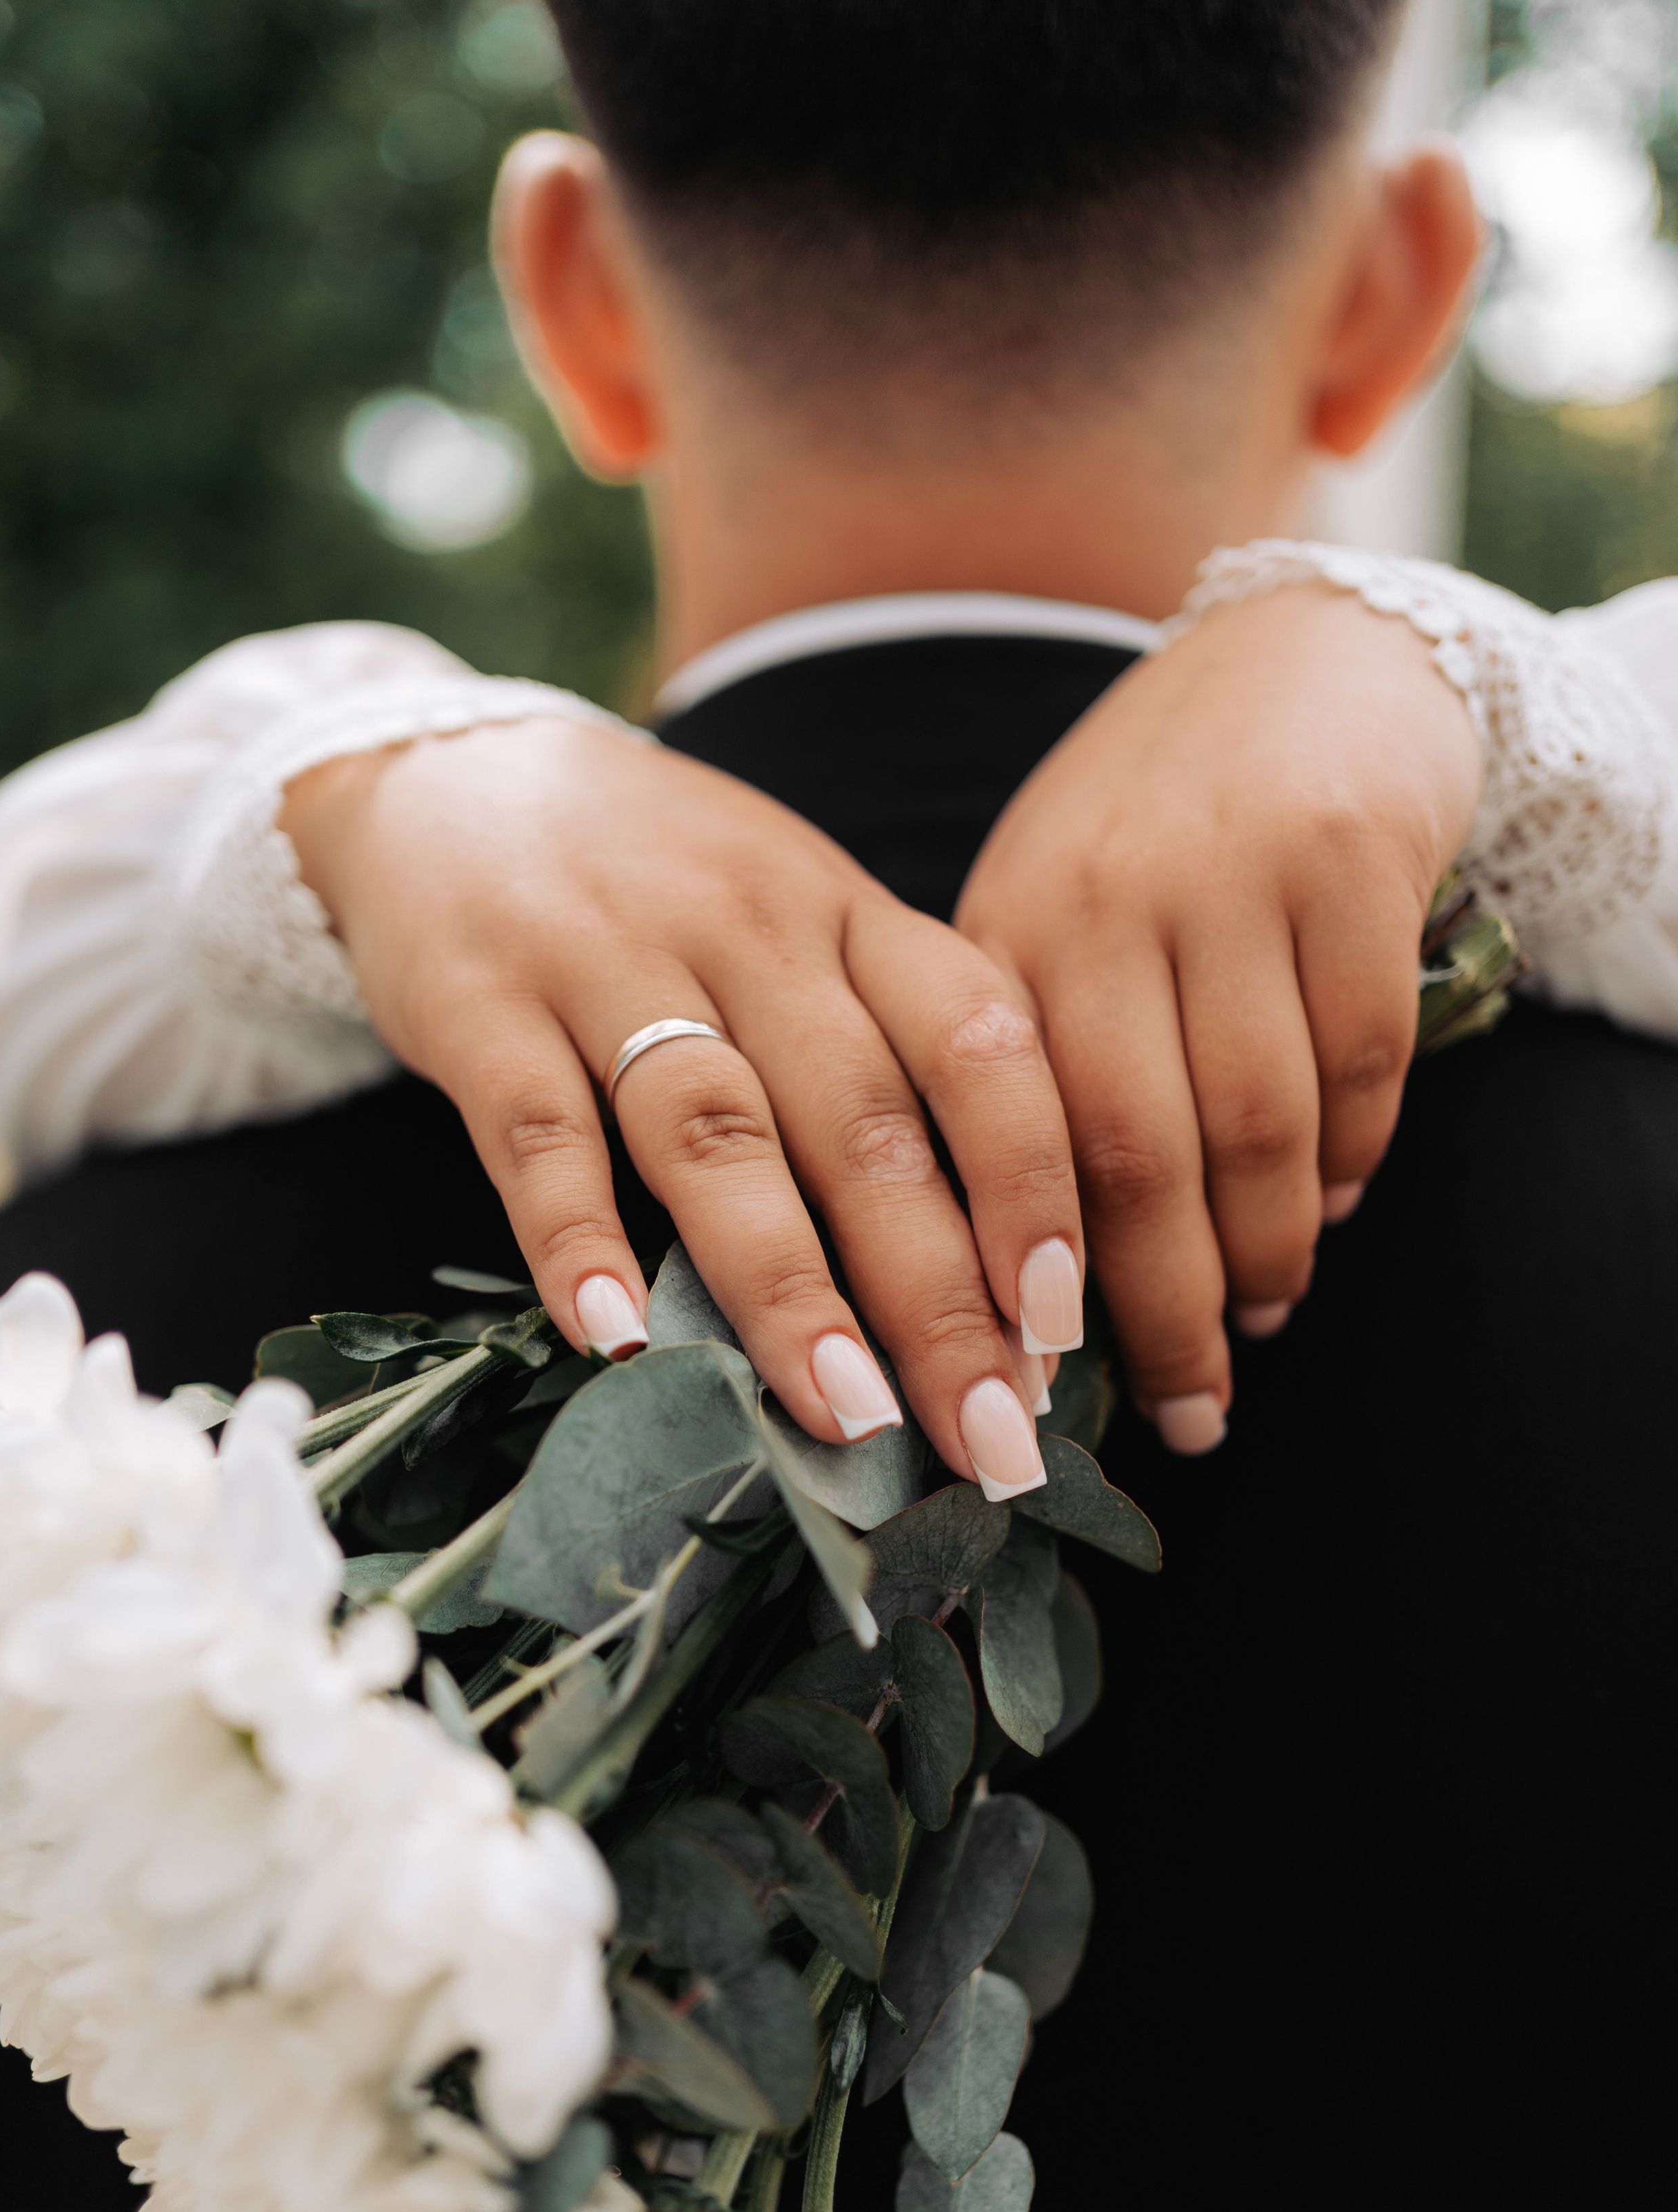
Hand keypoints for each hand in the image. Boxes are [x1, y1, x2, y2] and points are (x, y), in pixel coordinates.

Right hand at [284, 718, 1084, 1496]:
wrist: (457, 773)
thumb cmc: (669, 891)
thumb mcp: (804, 929)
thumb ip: (888, 1061)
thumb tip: (995, 1282)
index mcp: (851, 917)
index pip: (978, 1042)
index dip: (1031, 1185)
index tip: (1063, 1329)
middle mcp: (750, 930)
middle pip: (864, 1123)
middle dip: (939, 1298)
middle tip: (991, 1442)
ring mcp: (610, 961)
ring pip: (718, 1134)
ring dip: (787, 1286)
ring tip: (848, 1416)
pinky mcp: (483, 1003)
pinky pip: (538, 1133)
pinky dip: (577, 1238)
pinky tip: (615, 1339)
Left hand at [955, 585, 1482, 1448]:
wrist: (1287, 653)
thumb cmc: (1145, 827)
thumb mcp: (1044, 922)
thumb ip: (1022, 1073)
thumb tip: (1018, 1286)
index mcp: (1001, 931)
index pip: (1010, 1146)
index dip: (1032, 1287)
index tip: (1049, 1392)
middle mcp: (1101, 898)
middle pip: (1137, 1158)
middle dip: (1167, 1309)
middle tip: (1193, 1408)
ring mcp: (1231, 873)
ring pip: (1257, 1125)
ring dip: (1269, 1248)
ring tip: (1265, 1315)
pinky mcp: (1351, 858)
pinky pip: (1360, 1060)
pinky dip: (1350, 1156)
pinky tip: (1330, 1204)